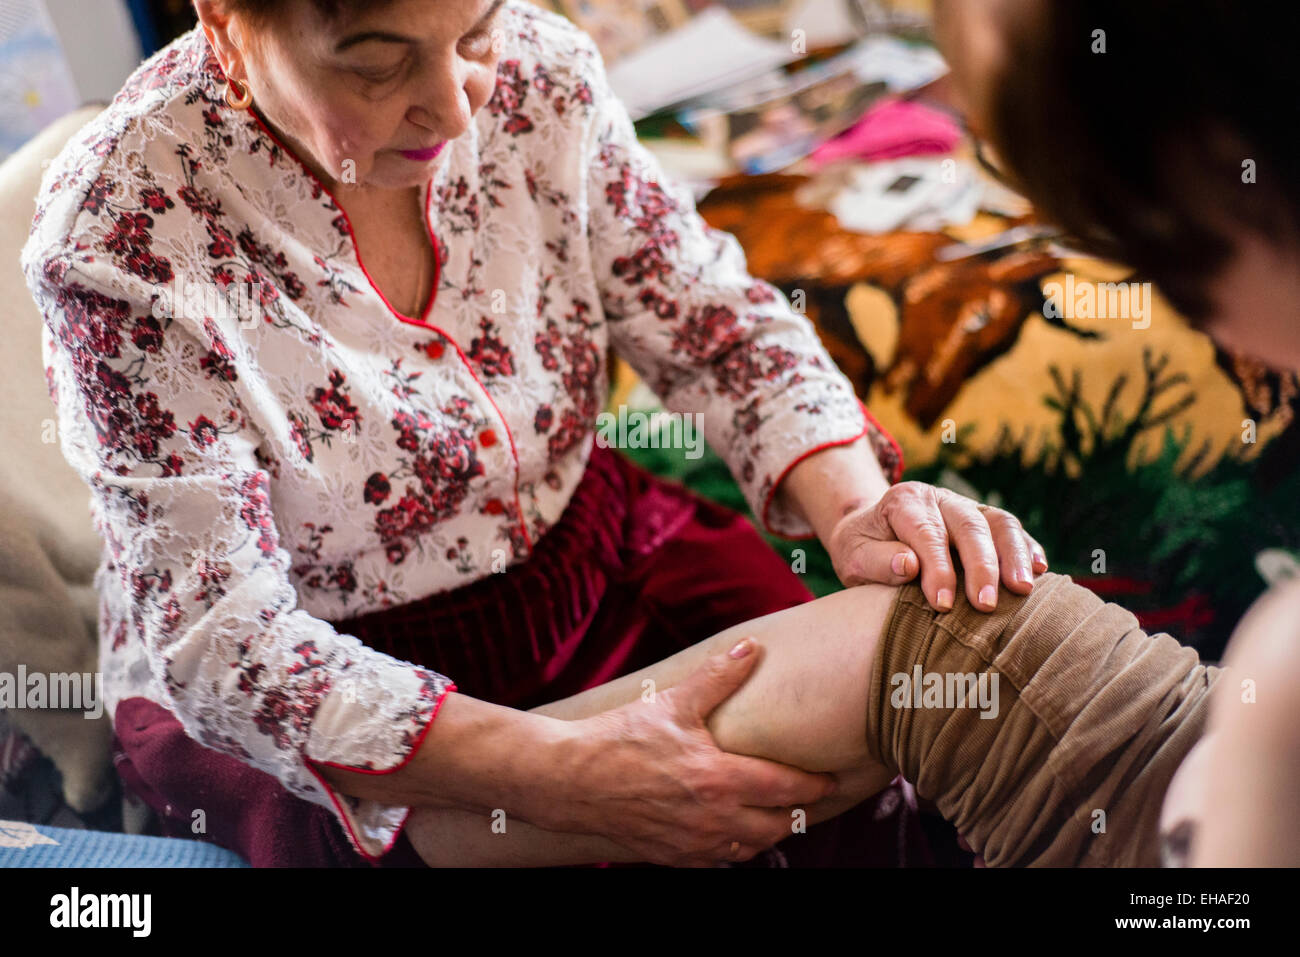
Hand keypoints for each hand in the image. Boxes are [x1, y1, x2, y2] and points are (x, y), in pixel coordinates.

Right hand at [547, 638, 837, 866]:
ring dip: (769, 831)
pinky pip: (721, 861)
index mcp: (719, 779)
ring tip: (776, 811)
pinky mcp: (674, 856)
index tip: (831, 778)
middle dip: (798, 811)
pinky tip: (734, 829)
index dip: (815, 785)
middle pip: (778, 826)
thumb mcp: (673, 703)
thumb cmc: (620, 739)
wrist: (571, 781)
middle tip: (809, 795)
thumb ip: (718, 677)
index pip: (787, 789)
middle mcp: (713, 819)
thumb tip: (751, 648)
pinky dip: (736, 847)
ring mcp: (694, 843)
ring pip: (752, 848)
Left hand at [827, 481, 1047, 610]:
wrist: (869, 529)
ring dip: (1014, 555)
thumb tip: (908, 566)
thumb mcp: (852, 556)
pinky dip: (1026, 547)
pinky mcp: (983, 517)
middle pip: (968, 525)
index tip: (941, 604)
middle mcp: (938, 498)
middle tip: (986, 605)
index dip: (936, 569)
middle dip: (981, 566)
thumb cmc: (861, 549)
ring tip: (1024, 590)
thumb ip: (876, 561)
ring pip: (997, 522)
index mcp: (903, 502)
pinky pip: (1011, 528)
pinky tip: (1040, 571)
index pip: (926, 534)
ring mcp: (964, 505)